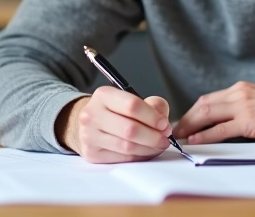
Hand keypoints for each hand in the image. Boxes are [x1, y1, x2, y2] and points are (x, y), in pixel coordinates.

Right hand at [55, 86, 172, 162]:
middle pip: (130, 130)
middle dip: (153, 136)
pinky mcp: (91, 154)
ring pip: (127, 147)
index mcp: (103, 95)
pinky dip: (139, 156)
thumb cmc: (117, 111)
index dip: (153, 117)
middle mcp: (92, 114)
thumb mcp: (134, 99)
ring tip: (158, 146)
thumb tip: (163, 124)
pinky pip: (122, 159)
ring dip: (149, 149)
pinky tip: (146, 151)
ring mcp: (89, 135)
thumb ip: (153, 105)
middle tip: (165, 139)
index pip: (132, 106)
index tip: (165, 125)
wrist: (91, 123)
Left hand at [173, 81, 254, 143]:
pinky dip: (205, 135)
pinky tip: (195, 140)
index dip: (193, 111)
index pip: (209, 99)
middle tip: (175, 131)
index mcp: (242, 88)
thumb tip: (229, 122)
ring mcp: (244, 105)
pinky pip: (221, 129)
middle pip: (203, 104)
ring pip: (207, 114)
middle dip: (186, 118)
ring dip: (190, 126)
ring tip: (179, 137)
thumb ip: (246, 107)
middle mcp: (239, 93)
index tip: (184, 122)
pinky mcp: (250, 120)